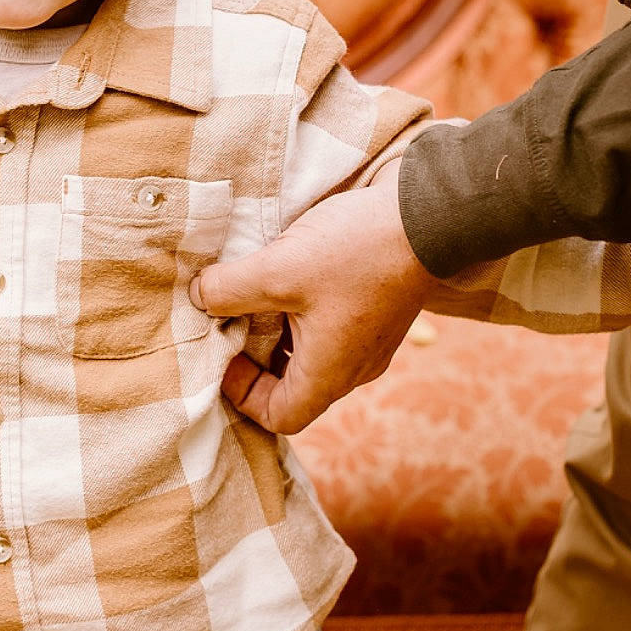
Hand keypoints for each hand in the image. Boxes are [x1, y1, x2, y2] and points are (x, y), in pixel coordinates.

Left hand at [190, 167, 434, 433]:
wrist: (431, 213)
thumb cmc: (358, 250)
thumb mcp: (279, 269)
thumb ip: (229, 289)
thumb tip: (199, 298)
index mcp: (331, 373)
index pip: (279, 417)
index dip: (241, 395)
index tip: (223, 352)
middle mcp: (354, 367)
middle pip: (291, 385)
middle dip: (253, 356)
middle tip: (226, 316)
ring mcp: (369, 340)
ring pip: (307, 352)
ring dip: (274, 328)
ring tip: (249, 290)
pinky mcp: (375, 311)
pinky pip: (327, 327)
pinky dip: (298, 310)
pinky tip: (282, 271)